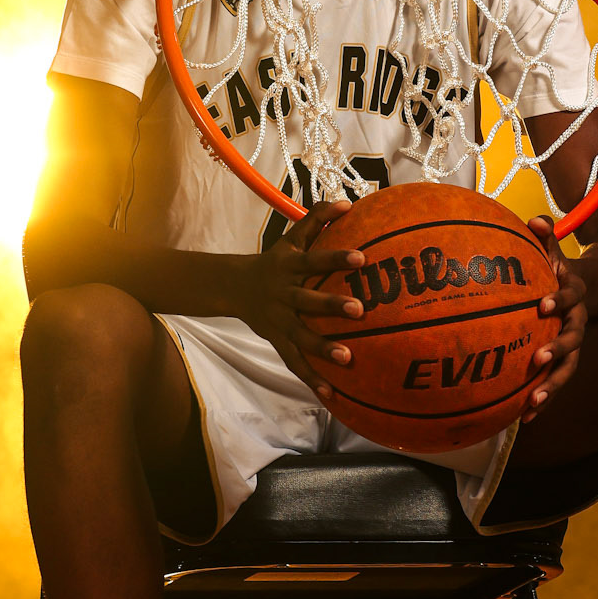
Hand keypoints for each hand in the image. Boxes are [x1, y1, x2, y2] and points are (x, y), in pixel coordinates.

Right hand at [231, 203, 366, 397]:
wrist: (234, 287)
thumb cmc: (275, 260)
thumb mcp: (291, 238)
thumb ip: (317, 219)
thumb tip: (349, 203)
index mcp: (289, 268)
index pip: (315, 259)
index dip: (336, 258)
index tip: (362, 258)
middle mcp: (283, 295)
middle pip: (307, 301)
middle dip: (331, 306)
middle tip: (359, 310)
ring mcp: (279, 321)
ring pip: (300, 337)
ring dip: (322, 349)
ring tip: (348, 359)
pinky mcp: (277, 341)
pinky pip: (294, 362)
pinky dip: (311, 379)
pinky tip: (332, 395)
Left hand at [520, 215, 586, 422]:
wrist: (594, 290)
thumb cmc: (561, 270)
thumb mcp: (556, 252)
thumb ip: (546, 237)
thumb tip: (534, 219)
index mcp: (575, 295)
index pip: (570, 297)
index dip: (559, 299)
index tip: (542, 304)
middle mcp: (579, 322)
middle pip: (573, 340)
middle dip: (557, 350)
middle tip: (538, 359)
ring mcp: (574, 345)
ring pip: (567, 370)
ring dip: (551, 387)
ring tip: (532, 404)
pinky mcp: (565, 363)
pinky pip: (554, 384)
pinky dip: (542, 401)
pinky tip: (523, 421)